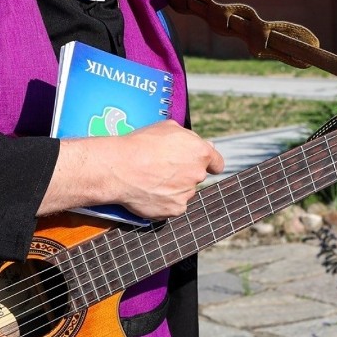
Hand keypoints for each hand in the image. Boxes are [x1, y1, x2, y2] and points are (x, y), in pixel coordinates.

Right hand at [110, 121, 224, 217]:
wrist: (119, 167)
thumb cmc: (141, 144)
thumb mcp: (168, 128)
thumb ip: (189, 138)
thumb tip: (201, 144)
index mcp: (201, 152)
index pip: (217, 163)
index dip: (210, 164)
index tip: (205, 166)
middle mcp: (197, 174)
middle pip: (196, 177)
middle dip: (184, 174)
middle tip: (163, 169)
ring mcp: (187, 194)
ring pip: (184, 192)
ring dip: (173, 188)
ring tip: (151, 180)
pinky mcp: (175, 209)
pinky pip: (173, 205)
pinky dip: (164, 201)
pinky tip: (149, 192)